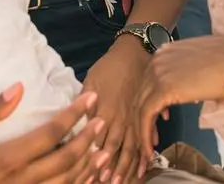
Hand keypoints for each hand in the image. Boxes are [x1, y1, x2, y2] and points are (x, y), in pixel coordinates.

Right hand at [0, 85, 108, 183]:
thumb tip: (18, 88)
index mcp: (6, 159)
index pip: (50, 135)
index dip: (73, 116)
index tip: (89, 99)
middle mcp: (21, 182)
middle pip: (66, 160)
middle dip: (88, 138)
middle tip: (102, 119)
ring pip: (66, 183)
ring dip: (88, 165)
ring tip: (103, 148)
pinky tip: (86, 178)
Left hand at [82, 38, 148, 183]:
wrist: (136, 52)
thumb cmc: (109, 66)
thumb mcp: (90, 80)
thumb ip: (84, 102)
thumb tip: (76, 122)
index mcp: (106, 111)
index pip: (99, 141)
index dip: (95, 160)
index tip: (92, 176)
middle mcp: (122, 118)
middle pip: (117, 148)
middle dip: (112, 168)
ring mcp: (135, 117)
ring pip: (132, 146)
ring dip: (129, 165)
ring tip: (126, 181)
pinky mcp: (145, 113)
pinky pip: (146, 136)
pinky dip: (146, 151)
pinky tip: (147, 163)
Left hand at [134, 35, 223, 155]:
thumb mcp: (199, 67)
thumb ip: (185, 77)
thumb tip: (185, 92)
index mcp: (164, 53)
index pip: (148, 83)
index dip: (151, 104)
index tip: (161, 121)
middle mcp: (156, 60)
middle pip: (141, 95)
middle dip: (144, 120)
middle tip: (152, 139)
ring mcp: (157, 73)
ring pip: (140, 107)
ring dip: (143, 131)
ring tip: (149, 149)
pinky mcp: (163, 89)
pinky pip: (146, 115)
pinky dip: (145, 134)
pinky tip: (151, 148)